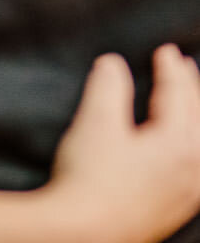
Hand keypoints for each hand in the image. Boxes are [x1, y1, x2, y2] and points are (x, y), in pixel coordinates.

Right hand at [48, 45, 199, 242]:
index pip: (179, 95)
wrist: (85, 232)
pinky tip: (190, 152)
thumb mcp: (96, 122)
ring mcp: (189, 191)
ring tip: (192, 104)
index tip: (166, 50)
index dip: (172, 69)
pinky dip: (197, 146)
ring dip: (197, 118)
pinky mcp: (177, 208)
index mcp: (178, 142)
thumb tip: (113, 63)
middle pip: (199, 118)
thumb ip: (108, 87)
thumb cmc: (90, 177)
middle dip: (192, 89)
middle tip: (185, 66)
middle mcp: (193, 167)